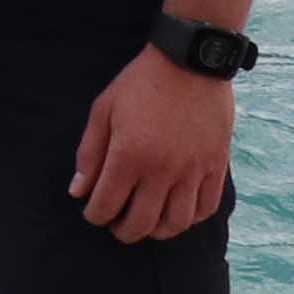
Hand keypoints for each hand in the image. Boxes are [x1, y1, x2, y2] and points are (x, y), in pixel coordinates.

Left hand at [68, 49, 232, 244]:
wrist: (190, 61)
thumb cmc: (141, 83)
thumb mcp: (104, 110)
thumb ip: (89, 153)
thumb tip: (78, 191)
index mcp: (129, 156)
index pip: (106, 206)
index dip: (95, 216)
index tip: (94, 212)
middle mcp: (162, 170)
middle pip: (141, 224)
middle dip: (123, 232)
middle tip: (118, 225)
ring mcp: (192, 170)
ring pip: (176, 223)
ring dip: (158, 231)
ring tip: (149, 221)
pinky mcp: (215, 165)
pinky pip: (206, 207)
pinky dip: (191, 218)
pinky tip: (178, 211)